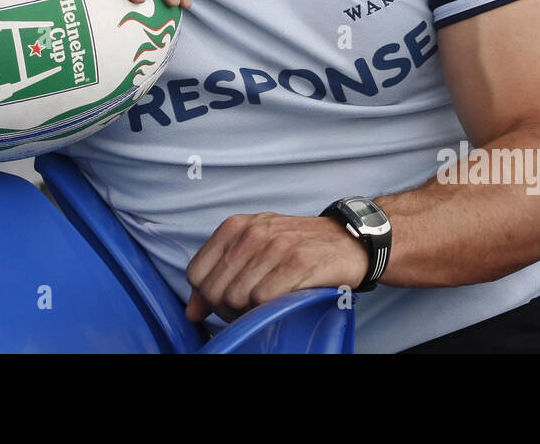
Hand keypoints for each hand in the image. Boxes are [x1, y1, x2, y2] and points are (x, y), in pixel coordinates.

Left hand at [184, 212, 369, 323]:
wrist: (347, 241)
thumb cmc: (296, 247)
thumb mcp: (253, 251)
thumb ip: (220, 275)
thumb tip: (192, 311)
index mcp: (235, 226)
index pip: (196, 274)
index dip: (207, 296)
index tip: (225, 301)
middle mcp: (252, 232)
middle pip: (215, 290)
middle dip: (227, 310)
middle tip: (248, 309)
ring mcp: (276, 246)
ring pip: (237, 297)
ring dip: (249, 311)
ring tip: (267, 305)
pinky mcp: (299, 262)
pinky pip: (264, 299)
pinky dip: (270, 309)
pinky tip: (283, 301)